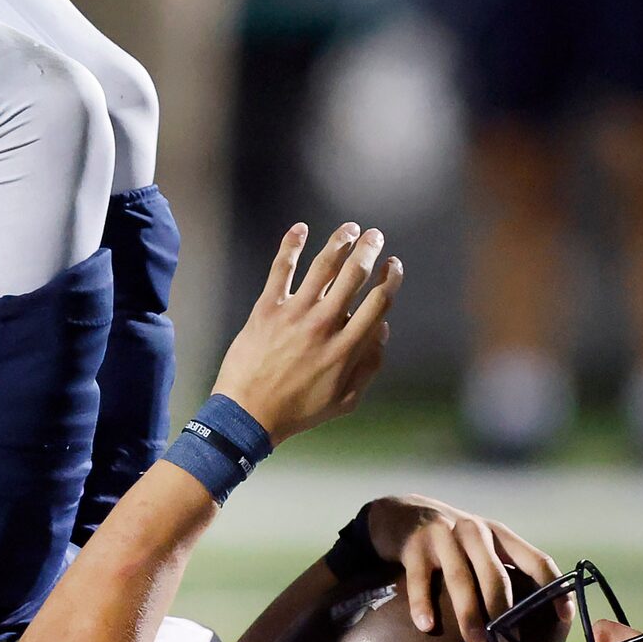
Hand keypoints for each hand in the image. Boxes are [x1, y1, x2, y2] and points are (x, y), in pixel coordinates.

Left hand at [213, 223, 400, 445]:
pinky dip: (291, 245)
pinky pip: (281, 269)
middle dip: (369, 250)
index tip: (394, 265)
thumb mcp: (346, 400)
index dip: (391, 278)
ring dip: (339, 241)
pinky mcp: (267, 308)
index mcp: (347, 348)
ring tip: (350, 228)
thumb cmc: (298, 410)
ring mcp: (294, 314)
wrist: (248, 413)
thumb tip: (383, 330)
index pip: (378, 302)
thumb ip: (369, 366)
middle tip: (376, 235)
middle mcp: (324, 325)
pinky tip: (300, 228)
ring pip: (322, 266)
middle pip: (354, 275)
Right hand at [366, 495, 557, 641]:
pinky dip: (423, 604)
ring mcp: (444, 537)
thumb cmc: (451, 540)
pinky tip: (426, 626)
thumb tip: (526, 624)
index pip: (536, 560)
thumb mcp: (481, 544)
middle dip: (505, 615)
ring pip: (461, 580)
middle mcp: (475, 532)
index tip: (565, 618)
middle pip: (496, 575)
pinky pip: (421, 580)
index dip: (554, 588)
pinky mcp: (415, 546)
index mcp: (499, 535)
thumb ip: (501, 570)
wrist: (400, 513)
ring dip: (469, 615)